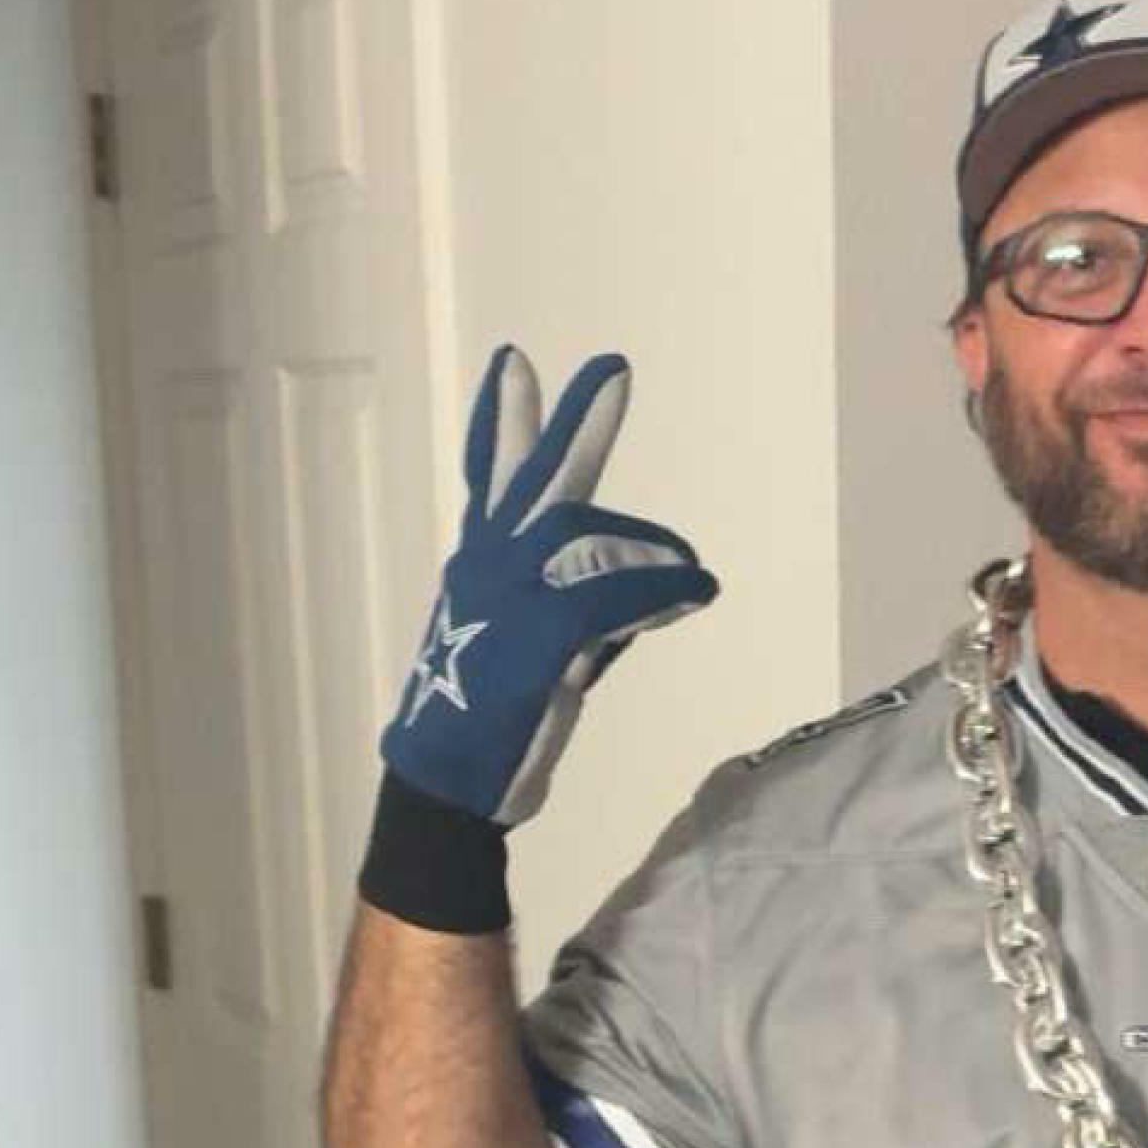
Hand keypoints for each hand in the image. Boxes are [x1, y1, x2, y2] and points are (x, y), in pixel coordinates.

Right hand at [378, 344, 717, 826]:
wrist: (450, 783)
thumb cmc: (487, 720)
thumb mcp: (527, 647)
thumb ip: (574, 607)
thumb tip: (633, 594)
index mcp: (480, 563)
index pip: (490, 477)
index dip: (501, 421)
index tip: (516, 364)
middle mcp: (489, 565)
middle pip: (539, 480)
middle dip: (578, 424)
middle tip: (615, 368)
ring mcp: (510, 597)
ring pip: (587, 536)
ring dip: (650, 549)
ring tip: (690, 570)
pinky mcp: (539, 635)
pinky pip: (614, 593)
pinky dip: (662, 588)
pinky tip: (697, 590)